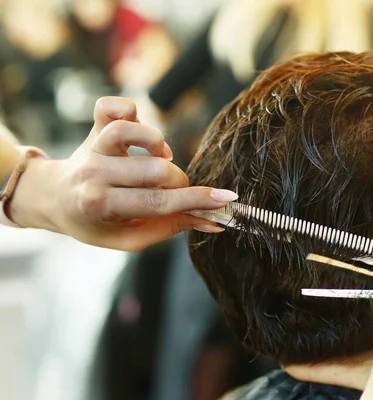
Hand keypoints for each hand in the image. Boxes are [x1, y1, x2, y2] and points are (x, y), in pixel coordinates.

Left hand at [8, 97, 234, 250]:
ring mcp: (92, 148)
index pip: (159, 203)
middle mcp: (95, 174)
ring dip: (158, 145)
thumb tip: (212, 223)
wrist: (54, 198)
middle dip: (179, 182)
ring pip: (132, 130)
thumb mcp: (129, 237)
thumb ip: (170, 228)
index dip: (197, 200)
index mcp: (102, 206)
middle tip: (175, 189)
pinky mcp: (93, 127)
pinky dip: (130, 110)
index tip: (225, 199)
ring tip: (161, 158)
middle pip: (154, 170)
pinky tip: (141, 126)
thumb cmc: (95, 223)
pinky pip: (112, 107)